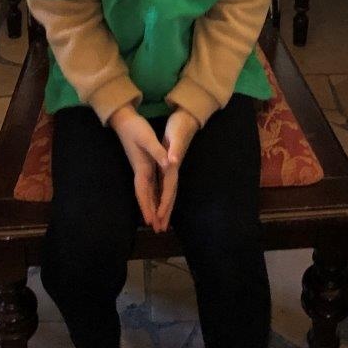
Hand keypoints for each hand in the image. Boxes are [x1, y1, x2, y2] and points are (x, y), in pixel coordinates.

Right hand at [109, 106, 167, 228]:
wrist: (123, 120)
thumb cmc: (135, 127)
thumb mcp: (147, 138)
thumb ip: (157, 152)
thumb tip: (168, 164)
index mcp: (142, 167)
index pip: (144, 191)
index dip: (147, 207)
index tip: (150, 222)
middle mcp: (141, 171)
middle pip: (145, 196)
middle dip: (151, 212)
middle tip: (157, 229)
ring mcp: (141, 168)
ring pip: (147, 192)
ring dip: (152, 206)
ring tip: (156, 221)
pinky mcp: (142, 165)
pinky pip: (149, 185)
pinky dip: (152, 195)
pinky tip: (155, 200)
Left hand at [154, 109, 199, 231]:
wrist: (188, 117)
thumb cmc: (181, 126)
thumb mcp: (176, 136)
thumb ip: (174, 150)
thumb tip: (172, 163)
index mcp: (172, 166)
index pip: (168, 189)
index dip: (164, 204)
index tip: (159, 218)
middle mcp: (173, 170)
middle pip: (169, 195)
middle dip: (165, 212)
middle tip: (160, 230)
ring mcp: (171, 168)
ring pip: (167, 192)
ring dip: (164, 207)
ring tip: (161, 222)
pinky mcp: (169, 165)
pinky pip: (165, 185)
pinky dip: (162, 195)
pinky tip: (159, 201)